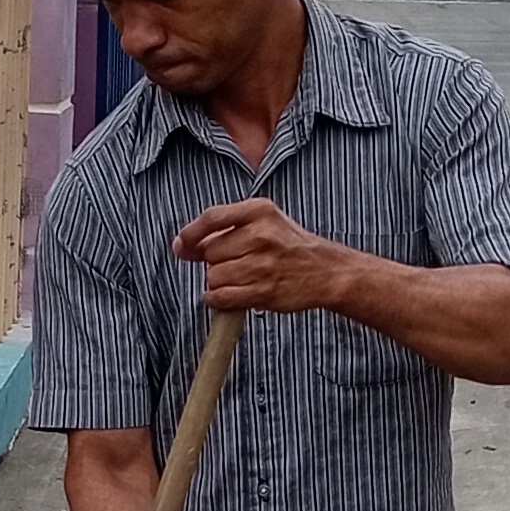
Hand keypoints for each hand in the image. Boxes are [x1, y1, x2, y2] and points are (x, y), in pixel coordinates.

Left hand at [172, 196, 345, 316]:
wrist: (327, 271)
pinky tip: (229, 296)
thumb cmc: (290, 246)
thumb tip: (183, 246)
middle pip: (210, 252)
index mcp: (260, 211)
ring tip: (239, 280)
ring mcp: (263, 264)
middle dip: (214, 262)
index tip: (182, 246)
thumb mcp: (265, 222)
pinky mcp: (264, 291)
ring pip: (214, 276)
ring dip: (218, 283)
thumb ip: (226, 229)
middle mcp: (261, 235)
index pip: (212, 218)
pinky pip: (222, 297)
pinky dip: (217, 299)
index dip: (191, 234)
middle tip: (235, 264)